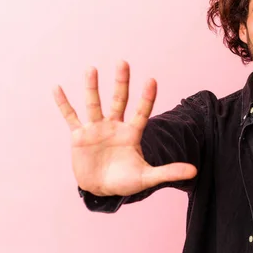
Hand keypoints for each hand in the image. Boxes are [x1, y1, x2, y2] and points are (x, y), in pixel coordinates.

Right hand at [53, 61, 196, 196]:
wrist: (101, 190)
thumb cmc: (125, 181)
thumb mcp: (147, 177)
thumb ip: (169, 172)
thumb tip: (194, 171)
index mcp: (132, 133)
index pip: (142, 112)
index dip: (147, 97)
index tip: (152, 80)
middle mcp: (115, 126)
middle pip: (119, 101)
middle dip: (121, 83)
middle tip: (123, 62)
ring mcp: (96, 129)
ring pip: (94, 104)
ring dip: (92, 88)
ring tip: (91, 69)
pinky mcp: (80, 136)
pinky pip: (70, 117)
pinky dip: (63, 104)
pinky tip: (57, 88)